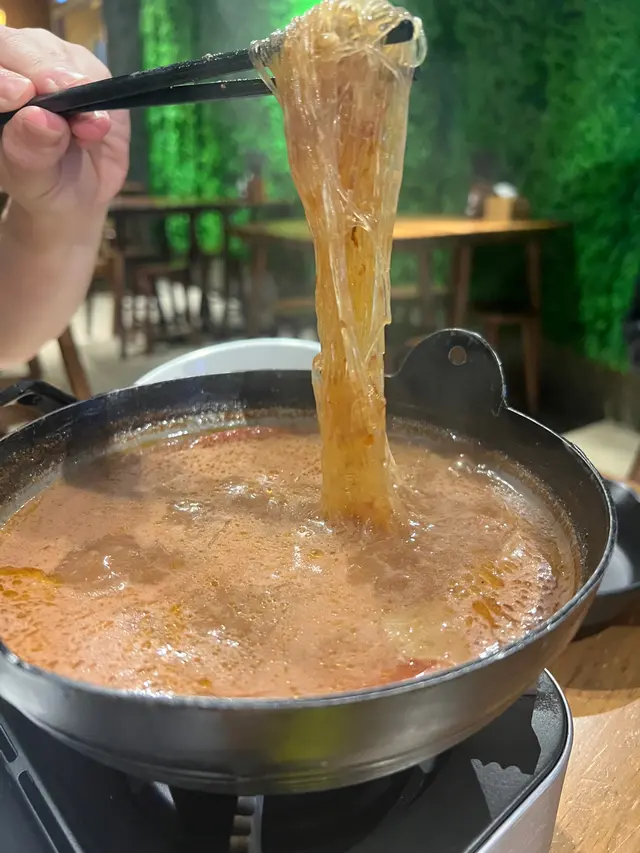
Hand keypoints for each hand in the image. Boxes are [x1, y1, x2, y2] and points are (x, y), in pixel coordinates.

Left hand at [0, 26, 129, 219]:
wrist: (78, 192)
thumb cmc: (44, 186)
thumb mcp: (33, 181)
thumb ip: (31, 152)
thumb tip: (41, 118)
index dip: (2, 75)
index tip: (21, 95)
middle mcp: (11, 68)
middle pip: (17, 46)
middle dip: (41, 69)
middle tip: (64, 93)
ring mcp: (46, 62)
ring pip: (54, 51)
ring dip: (75, 84)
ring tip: (88, 127)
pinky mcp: (83, 68)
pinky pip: (91, 69)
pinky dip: (98, 95)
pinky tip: (97, 125)